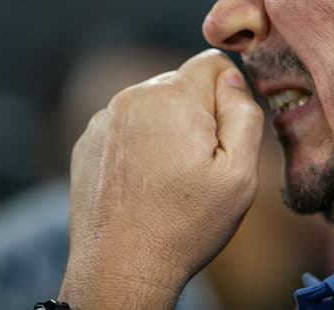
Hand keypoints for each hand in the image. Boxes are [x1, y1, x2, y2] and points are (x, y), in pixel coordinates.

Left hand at [59, 49, 263, 309]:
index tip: (223, 136)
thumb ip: (245, 115)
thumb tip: (233, 80)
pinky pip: (128, 124)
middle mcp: (133, 98)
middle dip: (198, 112)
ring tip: (170, 176)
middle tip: (199, 164)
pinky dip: (142, 142)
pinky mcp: (88, 141)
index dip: (228, 96)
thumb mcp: (240, 175)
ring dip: (169, 127)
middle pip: (183, 83)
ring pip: (155, 103)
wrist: (121, 270)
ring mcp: (104, 120)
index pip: (214, 63)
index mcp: (173, 99)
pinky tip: (145, 181)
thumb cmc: (186, 225)